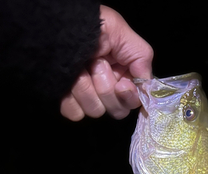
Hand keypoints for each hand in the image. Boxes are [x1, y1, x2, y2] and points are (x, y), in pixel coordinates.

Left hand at [60, 5, 152, 120]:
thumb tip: (147, 88)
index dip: (128, 96)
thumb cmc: (93, 25)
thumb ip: (142, 59)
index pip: (133, 102)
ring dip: (87, 87)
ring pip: (95, 111)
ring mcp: (87, 97)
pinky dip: (71, 97)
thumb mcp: (123, 34)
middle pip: (117, 110)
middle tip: (96, 65)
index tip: (121, 84)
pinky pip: (74, 113)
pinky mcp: (69, 101)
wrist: (60, 27)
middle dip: (106, 87)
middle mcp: (107, 90)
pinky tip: (69, 80)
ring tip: (80, 67)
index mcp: (123, 77)